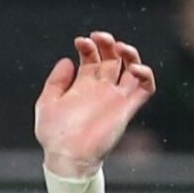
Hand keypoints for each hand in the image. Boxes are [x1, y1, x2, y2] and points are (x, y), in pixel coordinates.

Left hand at [34, 32, 156, 176]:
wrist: (67, 156)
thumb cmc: (55, 134)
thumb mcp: (47, 102)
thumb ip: (56, 81)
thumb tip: (66, 60)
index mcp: (82, 85)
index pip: (92, 58)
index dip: (89, 46)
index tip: (80, 41)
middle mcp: (101, 89)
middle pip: (112, 59)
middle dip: (108, 44)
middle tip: (100, 36)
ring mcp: (115, 97)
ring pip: (131, 69)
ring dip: (130, 54)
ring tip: (119, 47)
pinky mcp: (127, 108)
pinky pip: (145, 88)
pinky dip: (146, 75)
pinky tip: (134, 68)